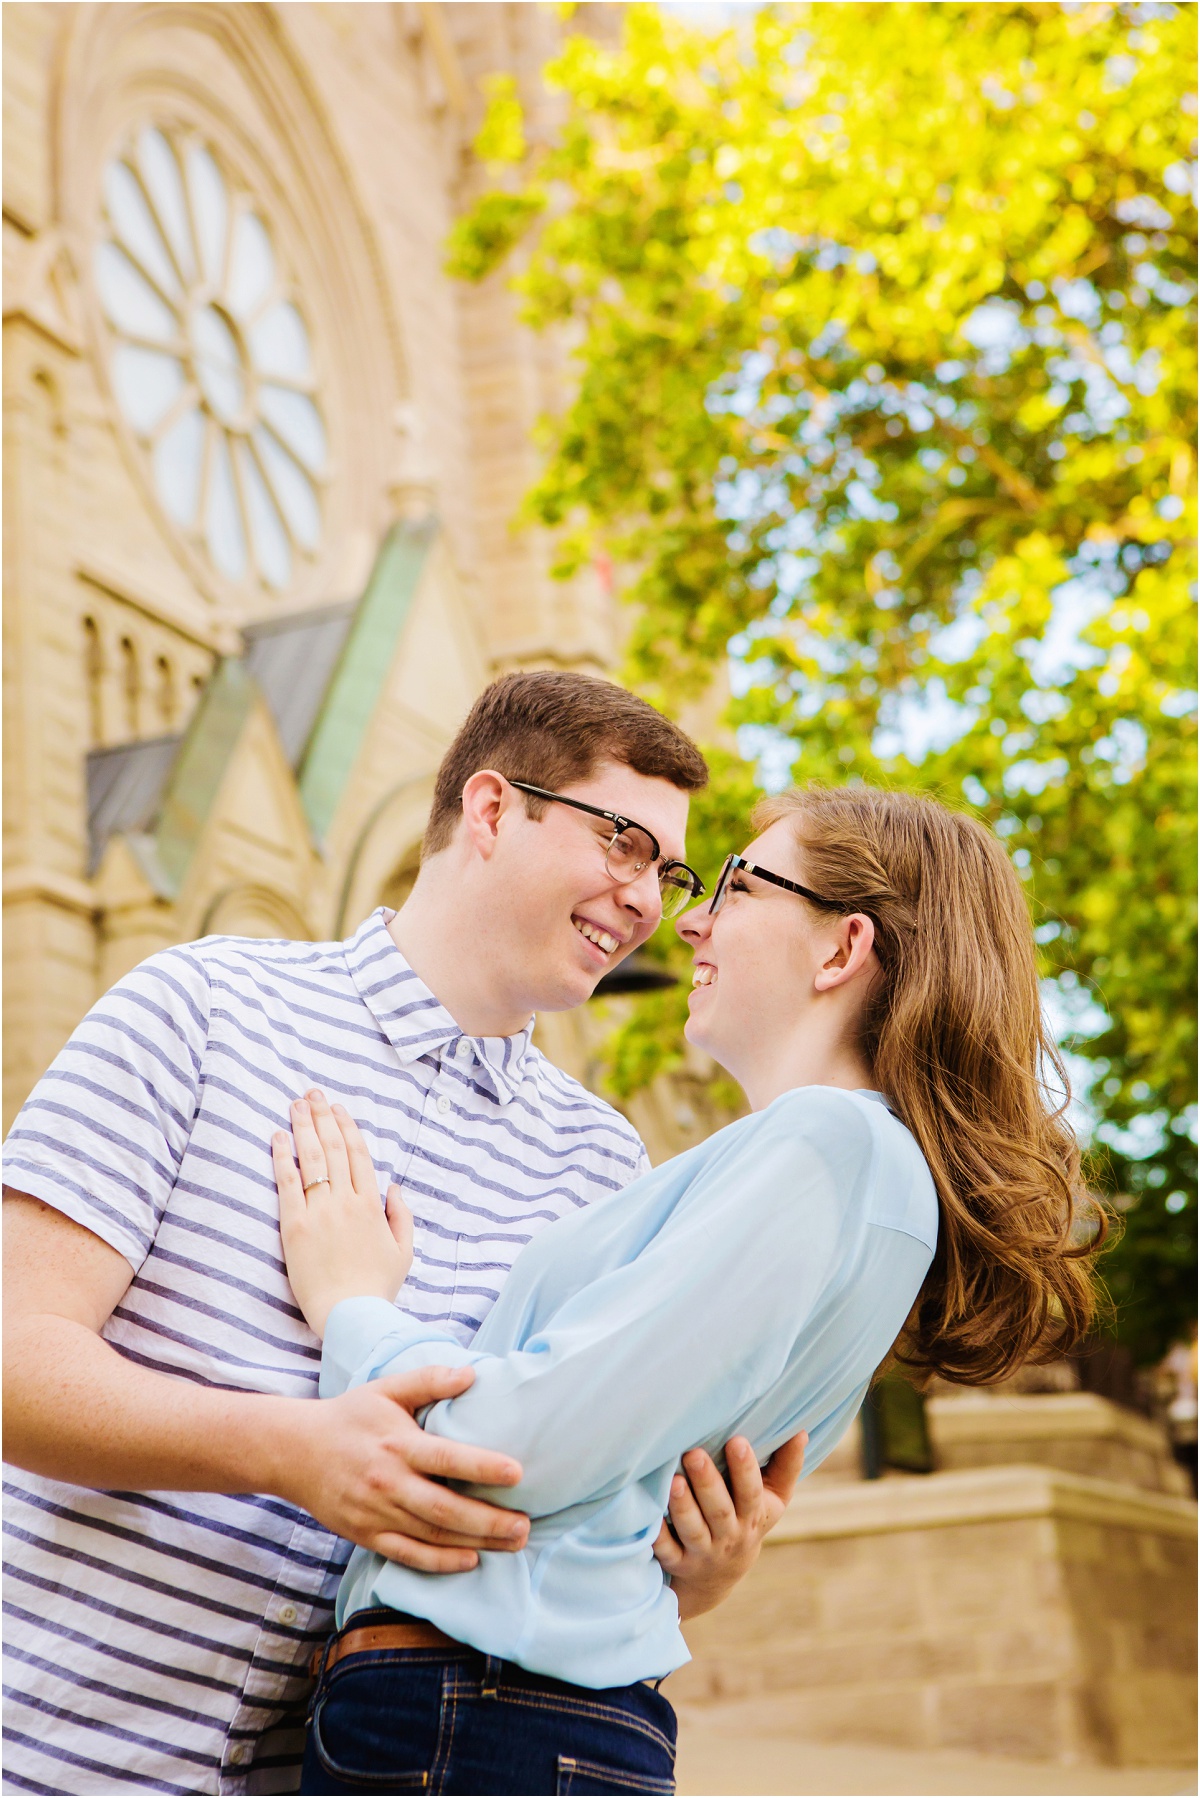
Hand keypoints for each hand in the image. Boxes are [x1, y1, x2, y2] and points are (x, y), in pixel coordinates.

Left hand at [274, 1089, 412, 1337]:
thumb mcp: (404, 1252)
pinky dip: (283, 1158)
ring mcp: (320, 1212)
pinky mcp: (295, 1227)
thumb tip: (393, 1186)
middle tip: (313, 1094)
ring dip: (303, 1127)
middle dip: (323, 1117)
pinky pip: (288, 1185)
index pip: (358, 1155)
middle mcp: (346, 1201)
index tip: (338, 1109)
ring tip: (296, 1105)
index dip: (347, 1128)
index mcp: (372, 1205)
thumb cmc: (377, 1287)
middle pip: (332, 1149)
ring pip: (311, 1159)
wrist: (351, 1314)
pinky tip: (278, 1138)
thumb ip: (402, 1216)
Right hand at [278, 1361, 530, 1570]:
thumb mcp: (385, 1388)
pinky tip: (470, 1560)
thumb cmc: (349, 1416)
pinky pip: (407, 1555)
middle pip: (444, 1507)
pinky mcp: (366, 1535)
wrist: (294, 1452)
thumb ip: (428, 1380)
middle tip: (525, 1526)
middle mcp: (388, 1482)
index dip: (482, 1467)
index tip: (518, 1473)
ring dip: (475, 1542)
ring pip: (431, 1535)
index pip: (446, 1458)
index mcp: (396, 1444)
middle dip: (488, 1520)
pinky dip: (439, 1562)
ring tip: (514, 1542)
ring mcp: (376, 1513)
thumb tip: (471, 1374)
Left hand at [652, 1430, 807, 1621]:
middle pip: (719, 1511)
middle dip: (708, 1483)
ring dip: (683, 1507)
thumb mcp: (773, 1500)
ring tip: (673, 1481)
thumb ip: (786, 1467)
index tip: (737, 1441)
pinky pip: (666, 1552)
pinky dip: (657, 1537)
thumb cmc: (747, 1519)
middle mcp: (729, 1536)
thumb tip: (801, 1431)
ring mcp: (702, 1551)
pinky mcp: (678, 1562)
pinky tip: (648, 1516)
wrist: (718, 1576)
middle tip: (694, 1453)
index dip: (745, 1469)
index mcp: (753, 1516)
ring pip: (693, 1530)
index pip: (751, 1493)